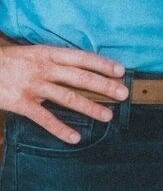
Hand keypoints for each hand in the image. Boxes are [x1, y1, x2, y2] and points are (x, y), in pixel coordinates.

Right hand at [0, 41, 127, 142]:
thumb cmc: (12, 61)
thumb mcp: (35, 53)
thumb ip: (56, 61)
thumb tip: (82, 68)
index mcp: (49, 53)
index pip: (82, 58)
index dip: (102, 64)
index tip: (121, 71)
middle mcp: (44, 68)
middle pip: (80, 77)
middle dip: (104, 85)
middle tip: (123, 93)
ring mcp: (33, 85)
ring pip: (67, 97)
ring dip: (89, 107)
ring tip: (107, 116)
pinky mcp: (21, 103)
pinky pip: (44, 118)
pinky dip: (60, 129)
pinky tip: (74, 137)